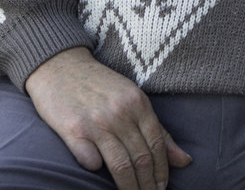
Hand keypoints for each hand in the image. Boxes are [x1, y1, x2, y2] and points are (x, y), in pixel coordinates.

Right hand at [24, 47, 190, 189]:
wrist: (60, 66)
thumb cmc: (100, 85)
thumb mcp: (132, 99)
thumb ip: (157, 130)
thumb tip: (184, 161)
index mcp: (138, 103)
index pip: (157, 145)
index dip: (162, 171)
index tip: (161, 187)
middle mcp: (120, 112)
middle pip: (141, 158)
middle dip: (147, 184)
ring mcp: (96, 122)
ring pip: (120, 165)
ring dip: (129, 187)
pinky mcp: (72, 130)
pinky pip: (89, 161)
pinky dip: (96, 169)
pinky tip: (99, 173)